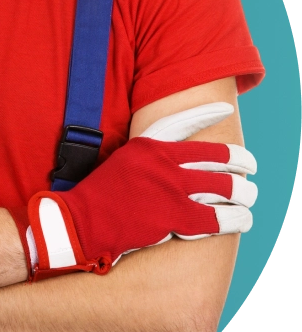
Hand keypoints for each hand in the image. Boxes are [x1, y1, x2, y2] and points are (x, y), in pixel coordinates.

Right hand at [11, 103, 257, 280]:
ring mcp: (170, 189)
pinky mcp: (175, 218)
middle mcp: (163, 162)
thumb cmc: (101, 195)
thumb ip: (151, 155)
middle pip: (217, 157)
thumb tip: (179, 158)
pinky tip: (244, 219)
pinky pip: (219, 217)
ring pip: (225, 187)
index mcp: (149, 145)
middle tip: (251, 168)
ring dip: (244, 193)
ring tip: (250, 196)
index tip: (227, 109)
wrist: (81, 221)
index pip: (184, 123)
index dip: (207, 114)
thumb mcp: (124, 162)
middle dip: (241, 162)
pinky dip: (237, 218)